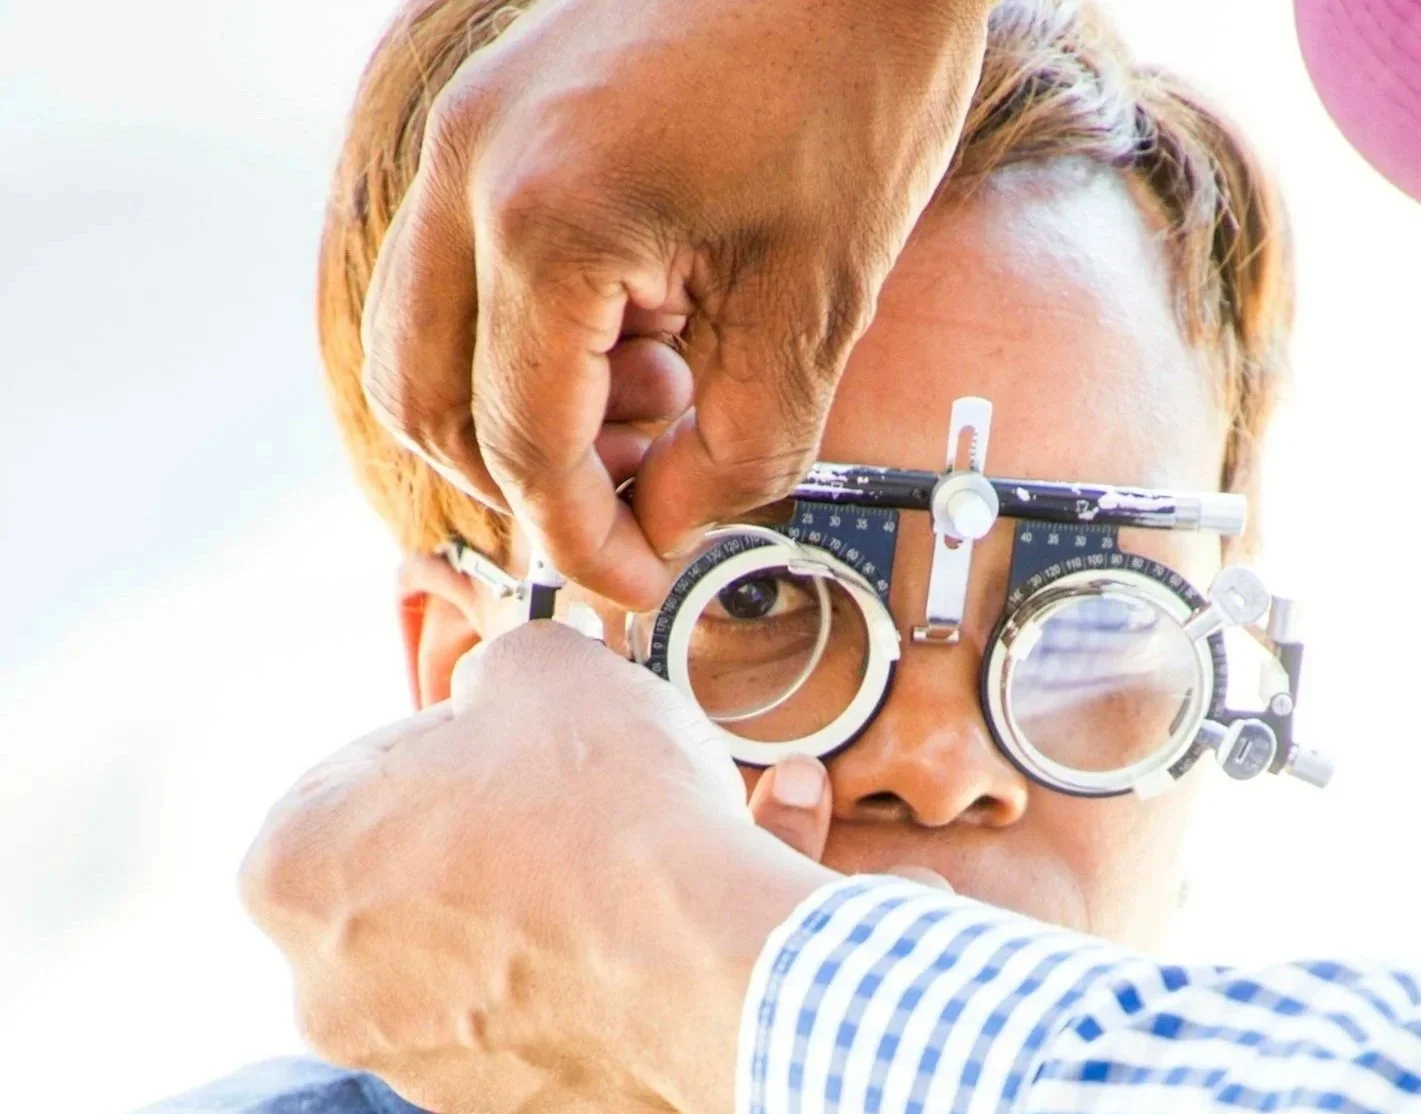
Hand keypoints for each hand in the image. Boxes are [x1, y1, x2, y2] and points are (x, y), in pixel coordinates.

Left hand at [240, 623, 838, 1113]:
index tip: (523, 738)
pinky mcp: (509, 1113)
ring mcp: (416, 1066)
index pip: (363, 769)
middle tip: (573, 794)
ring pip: (470, 951)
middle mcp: (323, 989)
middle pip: (408, 869)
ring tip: (622, 862)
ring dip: (529, 905)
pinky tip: (642, 933)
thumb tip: (499, 692)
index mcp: (290, 869)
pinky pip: (535, 1019)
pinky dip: (577, 978)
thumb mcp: (544, 666)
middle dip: (483, 828)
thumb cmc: (612, 808)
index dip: (454, 737)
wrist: (722, 966)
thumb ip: (493, 666)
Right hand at [360, 0, 986, 607]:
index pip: (523, 449)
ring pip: (422, 343)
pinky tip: (644, 328)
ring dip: (522, 413)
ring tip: (662, 395)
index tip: (641, 587)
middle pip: (428, 408)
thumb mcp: (818, 300)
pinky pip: (458, 274)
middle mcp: (469, 173)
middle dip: (529, 484)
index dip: (585, 544)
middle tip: (642, 496)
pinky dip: (529, 339)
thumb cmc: (857, 78)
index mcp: (546, 221)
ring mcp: (464, 133)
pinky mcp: (489, 117)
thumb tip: (667, 532)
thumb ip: (736, 449)